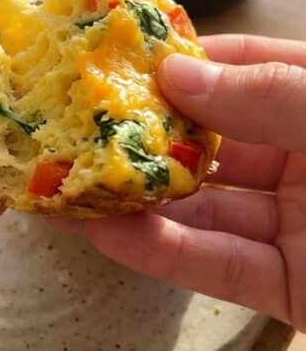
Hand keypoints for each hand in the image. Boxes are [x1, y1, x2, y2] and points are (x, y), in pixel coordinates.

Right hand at [54, 35, 305, 330]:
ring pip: (204, 211)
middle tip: (72, 127)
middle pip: (211, 142)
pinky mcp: (292, 291)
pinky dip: (163, 254)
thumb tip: (175, 75)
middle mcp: (304, 160)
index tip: (115, 60)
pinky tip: (107, 234)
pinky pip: (219, 268)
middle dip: (142, 137)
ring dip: (137, 201)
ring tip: (67, 186)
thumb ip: (269, 93)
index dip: (182, 63)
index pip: (243, 67)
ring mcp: (297, 227)